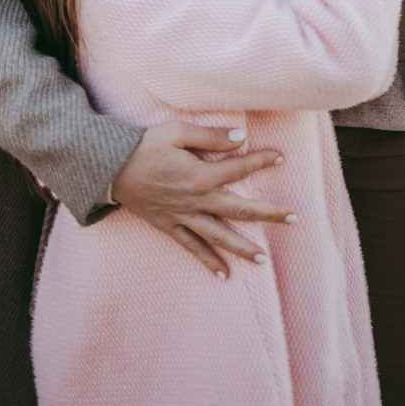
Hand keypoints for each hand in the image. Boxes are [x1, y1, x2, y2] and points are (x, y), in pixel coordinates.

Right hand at [111, 122, 294, 277]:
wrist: (110, 168)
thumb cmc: (144, 145)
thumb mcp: (177, 132)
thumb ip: (210, 137)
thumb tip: (241, 138)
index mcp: (200, 175)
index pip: (239, 169)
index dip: (261, 161)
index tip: (281, 156)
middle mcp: (196, 201)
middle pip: (239, 209)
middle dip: (269, 214)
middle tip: (294, 219)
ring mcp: (183, 217)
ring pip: (219, 236)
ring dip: (243, 247)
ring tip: (264, 260)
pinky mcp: (169, 226)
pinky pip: (192, 247)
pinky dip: (207, 261)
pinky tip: (223, 273)